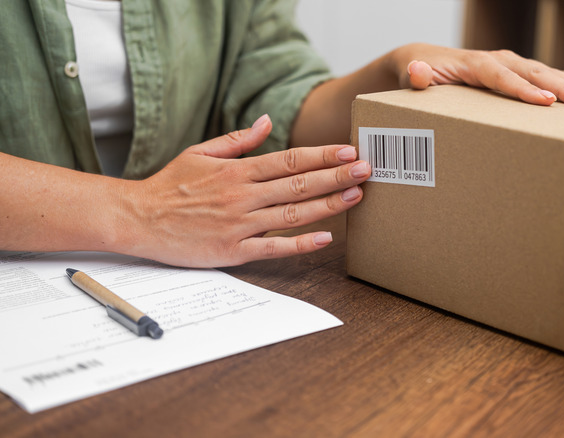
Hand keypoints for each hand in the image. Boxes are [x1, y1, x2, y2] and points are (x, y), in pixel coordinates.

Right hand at [120, 115, 369, 267]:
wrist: (137, 219)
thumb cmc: (169, 185)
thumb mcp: (200, 153)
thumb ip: (237, 139)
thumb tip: (267, 121)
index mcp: (237, 170)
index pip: (288, 160)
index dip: (321, 155)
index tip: (348, 150)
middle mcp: (242, 195)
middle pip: (297, 184)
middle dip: (335, 176)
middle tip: (366, 170)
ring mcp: (239, 224)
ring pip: (291, 214)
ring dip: (327, 205)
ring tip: (355, 196)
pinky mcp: (232, 250)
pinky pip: (272, 248)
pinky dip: (299, 244)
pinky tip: (325, 238)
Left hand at [393, 43, 563, 106]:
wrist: (421, 60)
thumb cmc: (417, 73)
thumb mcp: (411, 76)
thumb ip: (415, 76)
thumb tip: (417, 71)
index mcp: (473, 64)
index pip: (501, 77)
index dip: (524, 90)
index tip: (546, 101)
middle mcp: (495, 60)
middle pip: (531, 72)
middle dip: (561, 86)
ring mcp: (507, 64)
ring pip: (543, 72)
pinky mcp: (513, 72)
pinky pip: (543, 77)